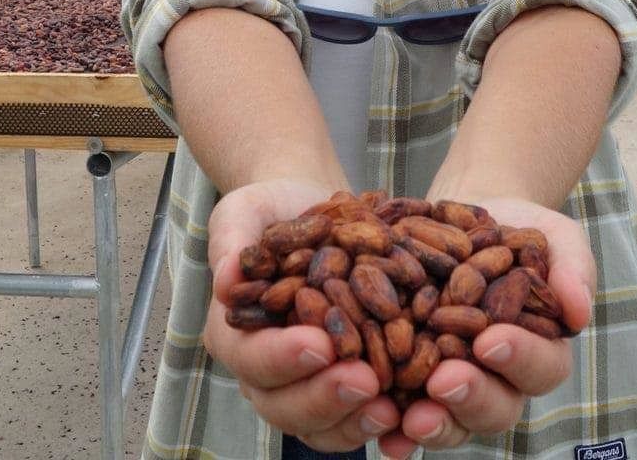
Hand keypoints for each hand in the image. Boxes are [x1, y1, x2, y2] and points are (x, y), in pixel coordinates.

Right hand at [203, 179, 402, 449]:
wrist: (312, 213)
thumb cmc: (274, 210)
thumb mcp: (246, 211)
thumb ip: (233, 240)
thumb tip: (227, 279)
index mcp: (236, 333)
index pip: (250, 357)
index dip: (281, 357)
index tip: (319, 344)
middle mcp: (265, 370)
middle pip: (283, 404)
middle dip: (324, 396)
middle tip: (363, 379)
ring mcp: (304, 385)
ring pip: (321, 425)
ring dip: (353, 420)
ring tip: (388, 407)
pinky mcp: (344, 386)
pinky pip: (356, 419)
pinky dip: (380, 420)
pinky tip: (408, 409)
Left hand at [379, 196, 595, 455]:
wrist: (461, 216)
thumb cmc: (515, 229)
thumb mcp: (554, 236)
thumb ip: (573, 268)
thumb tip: (579, 312)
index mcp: (540, 350)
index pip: (541, 367)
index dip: (519, 359)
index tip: (490, 340)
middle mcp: (498, 379)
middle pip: (495, 408)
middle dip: (470, 397)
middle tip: (445, 380)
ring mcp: (453, 385)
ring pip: (451, 422)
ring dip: (432, 424)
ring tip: (410, 417)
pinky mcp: (410, 381)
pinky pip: (403, 416)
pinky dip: (392, 431)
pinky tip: (380, 434)